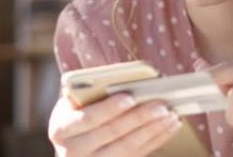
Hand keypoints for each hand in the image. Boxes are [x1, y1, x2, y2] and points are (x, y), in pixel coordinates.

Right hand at [48, 93, 182, 156]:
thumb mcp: (74, 102)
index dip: (110, 108)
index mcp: (61, 128)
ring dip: (153, 131)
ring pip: (127, 149)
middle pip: (112, 134)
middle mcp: (72, 151)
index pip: (88, 118)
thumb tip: (130, 82)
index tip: (130, 96)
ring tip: (171, 115)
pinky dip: (156, 140)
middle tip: (161, 105)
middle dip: (139, 118)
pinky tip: (169, 128)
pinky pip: (136, 156)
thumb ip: (93, 92)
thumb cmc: (77, 112)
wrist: (71, 143)